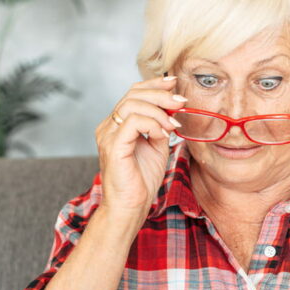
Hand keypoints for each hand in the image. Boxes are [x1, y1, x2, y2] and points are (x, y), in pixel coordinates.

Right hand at [96, 75, 187, 217]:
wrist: (130, 207)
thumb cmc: (141, 181)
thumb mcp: (157, 147)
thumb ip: (161, 127)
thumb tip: (173, 109)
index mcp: (117, 125)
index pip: (133, 94)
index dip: (153, 84)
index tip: (174, 82)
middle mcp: (108, 127)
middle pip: (132, 94)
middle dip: (160, 93)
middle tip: (180, 101)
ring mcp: (108, 135)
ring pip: (132, 104)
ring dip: (159, 109)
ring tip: (174, 123)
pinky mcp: (113, 146)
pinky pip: (133, 122)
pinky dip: (153, 124)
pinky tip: (164, 134)